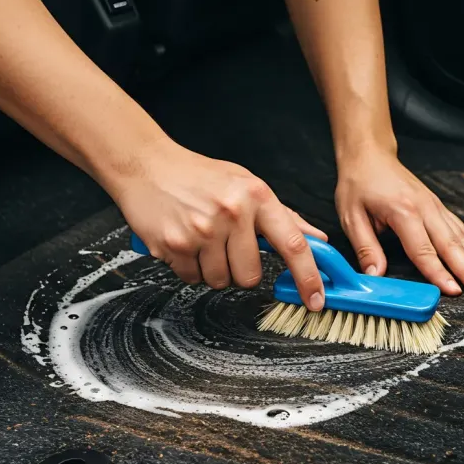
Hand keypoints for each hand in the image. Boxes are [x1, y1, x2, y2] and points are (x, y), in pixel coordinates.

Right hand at [111, 141, 327, 310]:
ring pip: (220, 280)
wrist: (146, 165)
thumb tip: (317, 240)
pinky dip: (188, 266)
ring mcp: (201, 230)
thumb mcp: (246, 184)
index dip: (308, 277)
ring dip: (212, 269)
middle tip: (226, 247)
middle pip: (250, 276)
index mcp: (256, 196)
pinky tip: (184, 241)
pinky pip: (191, 277)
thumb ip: (283, 216)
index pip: (292, 244)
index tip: (315, 299)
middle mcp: (232, 212)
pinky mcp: (174, 245)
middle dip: (240, 270)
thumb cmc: (199, 176)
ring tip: (201, 240)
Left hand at [335, 149, 463, 294]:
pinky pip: (461, 228)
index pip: (423, 250)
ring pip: (461, 237)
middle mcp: (425, 208)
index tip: (453, 290)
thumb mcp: (351, 217)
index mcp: (403, 212)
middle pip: (450, 245)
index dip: (438, 273)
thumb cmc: (359, 183)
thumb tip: (374, 276)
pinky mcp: (438, 207)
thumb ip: (365, 248)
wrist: (369, 155)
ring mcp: (435, 207)